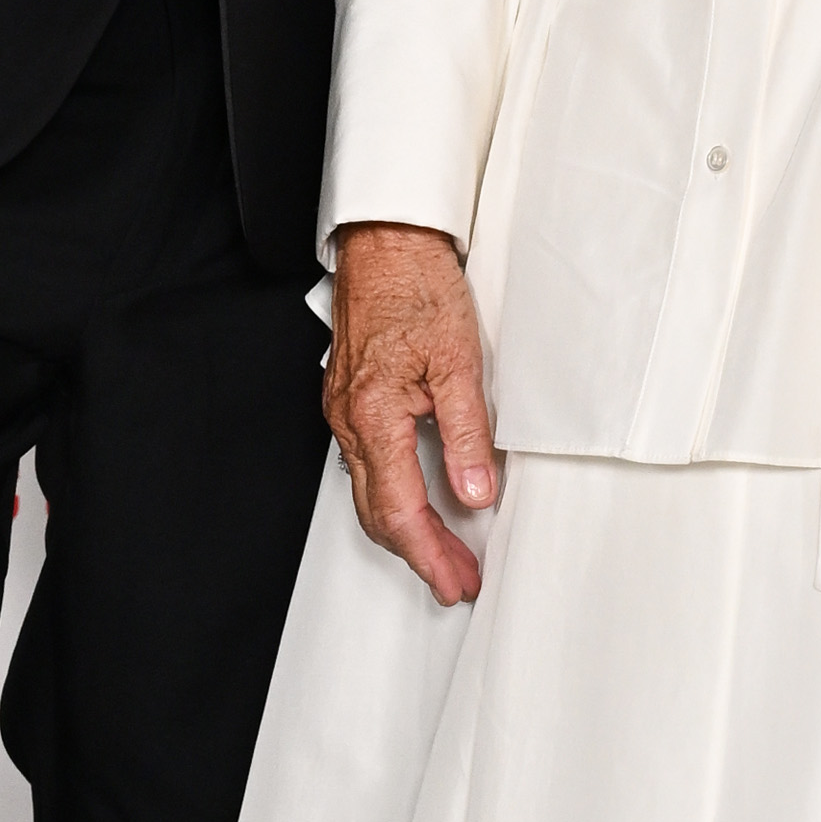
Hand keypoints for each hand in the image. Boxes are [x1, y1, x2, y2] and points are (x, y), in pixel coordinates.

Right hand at [327, 221, 497, 607]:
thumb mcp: (460, 360)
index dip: (430, 554)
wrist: (387, 242)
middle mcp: (349, 419)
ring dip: (406, 530)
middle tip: (457, 580)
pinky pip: (367, 466)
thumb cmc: (418, 287)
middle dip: (419, 554)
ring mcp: (344, 411)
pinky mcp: (350, 399)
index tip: (456, 580)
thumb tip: (475, 493)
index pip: (401, 509)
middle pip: (378, 513)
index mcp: (374, 414)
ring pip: (369, 493)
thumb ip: (468, 433)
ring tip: (444, 552)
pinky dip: (394, 497)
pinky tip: (420, 503)